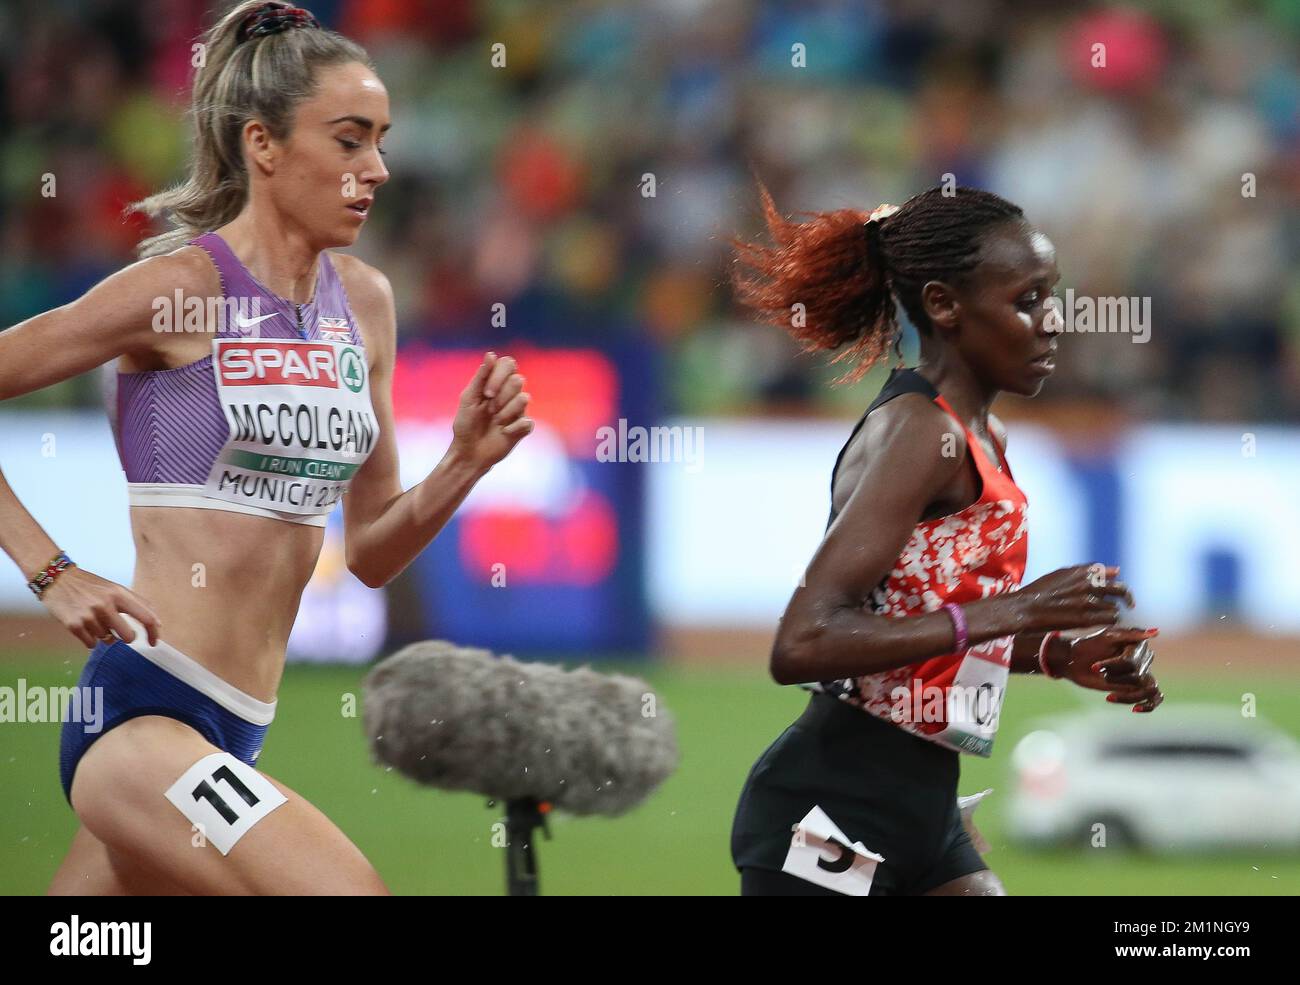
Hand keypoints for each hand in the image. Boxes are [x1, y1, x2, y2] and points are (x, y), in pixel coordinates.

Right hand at [39, 566, 161, 648]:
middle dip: (126, 637)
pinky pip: (91, 643)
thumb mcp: (115, 588)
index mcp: (120, 594)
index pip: (146, 617)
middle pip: (128, 636)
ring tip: (93, 619)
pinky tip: (84, 626)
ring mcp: (89, 615)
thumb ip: (134, 603)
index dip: (153, 632)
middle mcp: (106, 604)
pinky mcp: (74, 625)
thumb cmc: (90, 586)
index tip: (154, 642)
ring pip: (107, 639)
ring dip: (103, 633)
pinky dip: (90, 639)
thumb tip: (156, 622)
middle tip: (119, 632)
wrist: (57, 579)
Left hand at [450, 351, 533, 470]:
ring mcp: (518, 410)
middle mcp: (510, 393)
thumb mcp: (468, 398)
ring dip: (505, 412)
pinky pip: (527, 422)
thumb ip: (480, 377)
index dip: (499, 376)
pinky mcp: (524, 427)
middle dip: (501, 397)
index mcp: (496, 383)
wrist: (469, 452)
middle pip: (518, 380)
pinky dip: (512, 428)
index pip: (508, 364)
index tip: (486, 393)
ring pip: (524, 399)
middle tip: (489, 410)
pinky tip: (503, 433)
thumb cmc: (466, 424)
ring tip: (496, 422)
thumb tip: (491, 354)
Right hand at [1010, 564, 1132, 632]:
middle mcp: (1089, 584)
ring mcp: (1089, 601)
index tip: (1117, 590)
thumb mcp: (1061, 574)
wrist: (1026, 608)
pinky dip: (1107, 623)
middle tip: (1129, 605)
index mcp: (1083, 572)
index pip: (1111, 574)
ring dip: (1112, 614)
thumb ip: (1087, 571)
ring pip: (1115, 608)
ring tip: (1102, 619)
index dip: (1116, 582)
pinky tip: (1099, 626)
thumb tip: (1115, 570)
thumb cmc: (1039, 592)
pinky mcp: (1087, 618)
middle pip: (1120, 590)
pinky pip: (1109, 620)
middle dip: (1126, 598)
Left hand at [1048, 625, 1163, 712]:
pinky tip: (1135, 709)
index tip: (1094, 667)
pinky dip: (1148, 706)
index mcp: (1139, 644)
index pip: (1132, 662)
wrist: (1074, 660)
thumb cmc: (1088, 645)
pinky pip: (1154, 699)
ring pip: (1149, 689)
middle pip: (1138, 676)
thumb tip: (1156, 632)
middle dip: (1115, 678)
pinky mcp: (1135, 687)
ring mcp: (1140, 674)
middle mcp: (1143, 659)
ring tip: (1110, 696)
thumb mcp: (1106, 637)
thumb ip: (1130, 634)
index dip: (1113, 666)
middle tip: (1100, 674)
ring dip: (1128, 695)